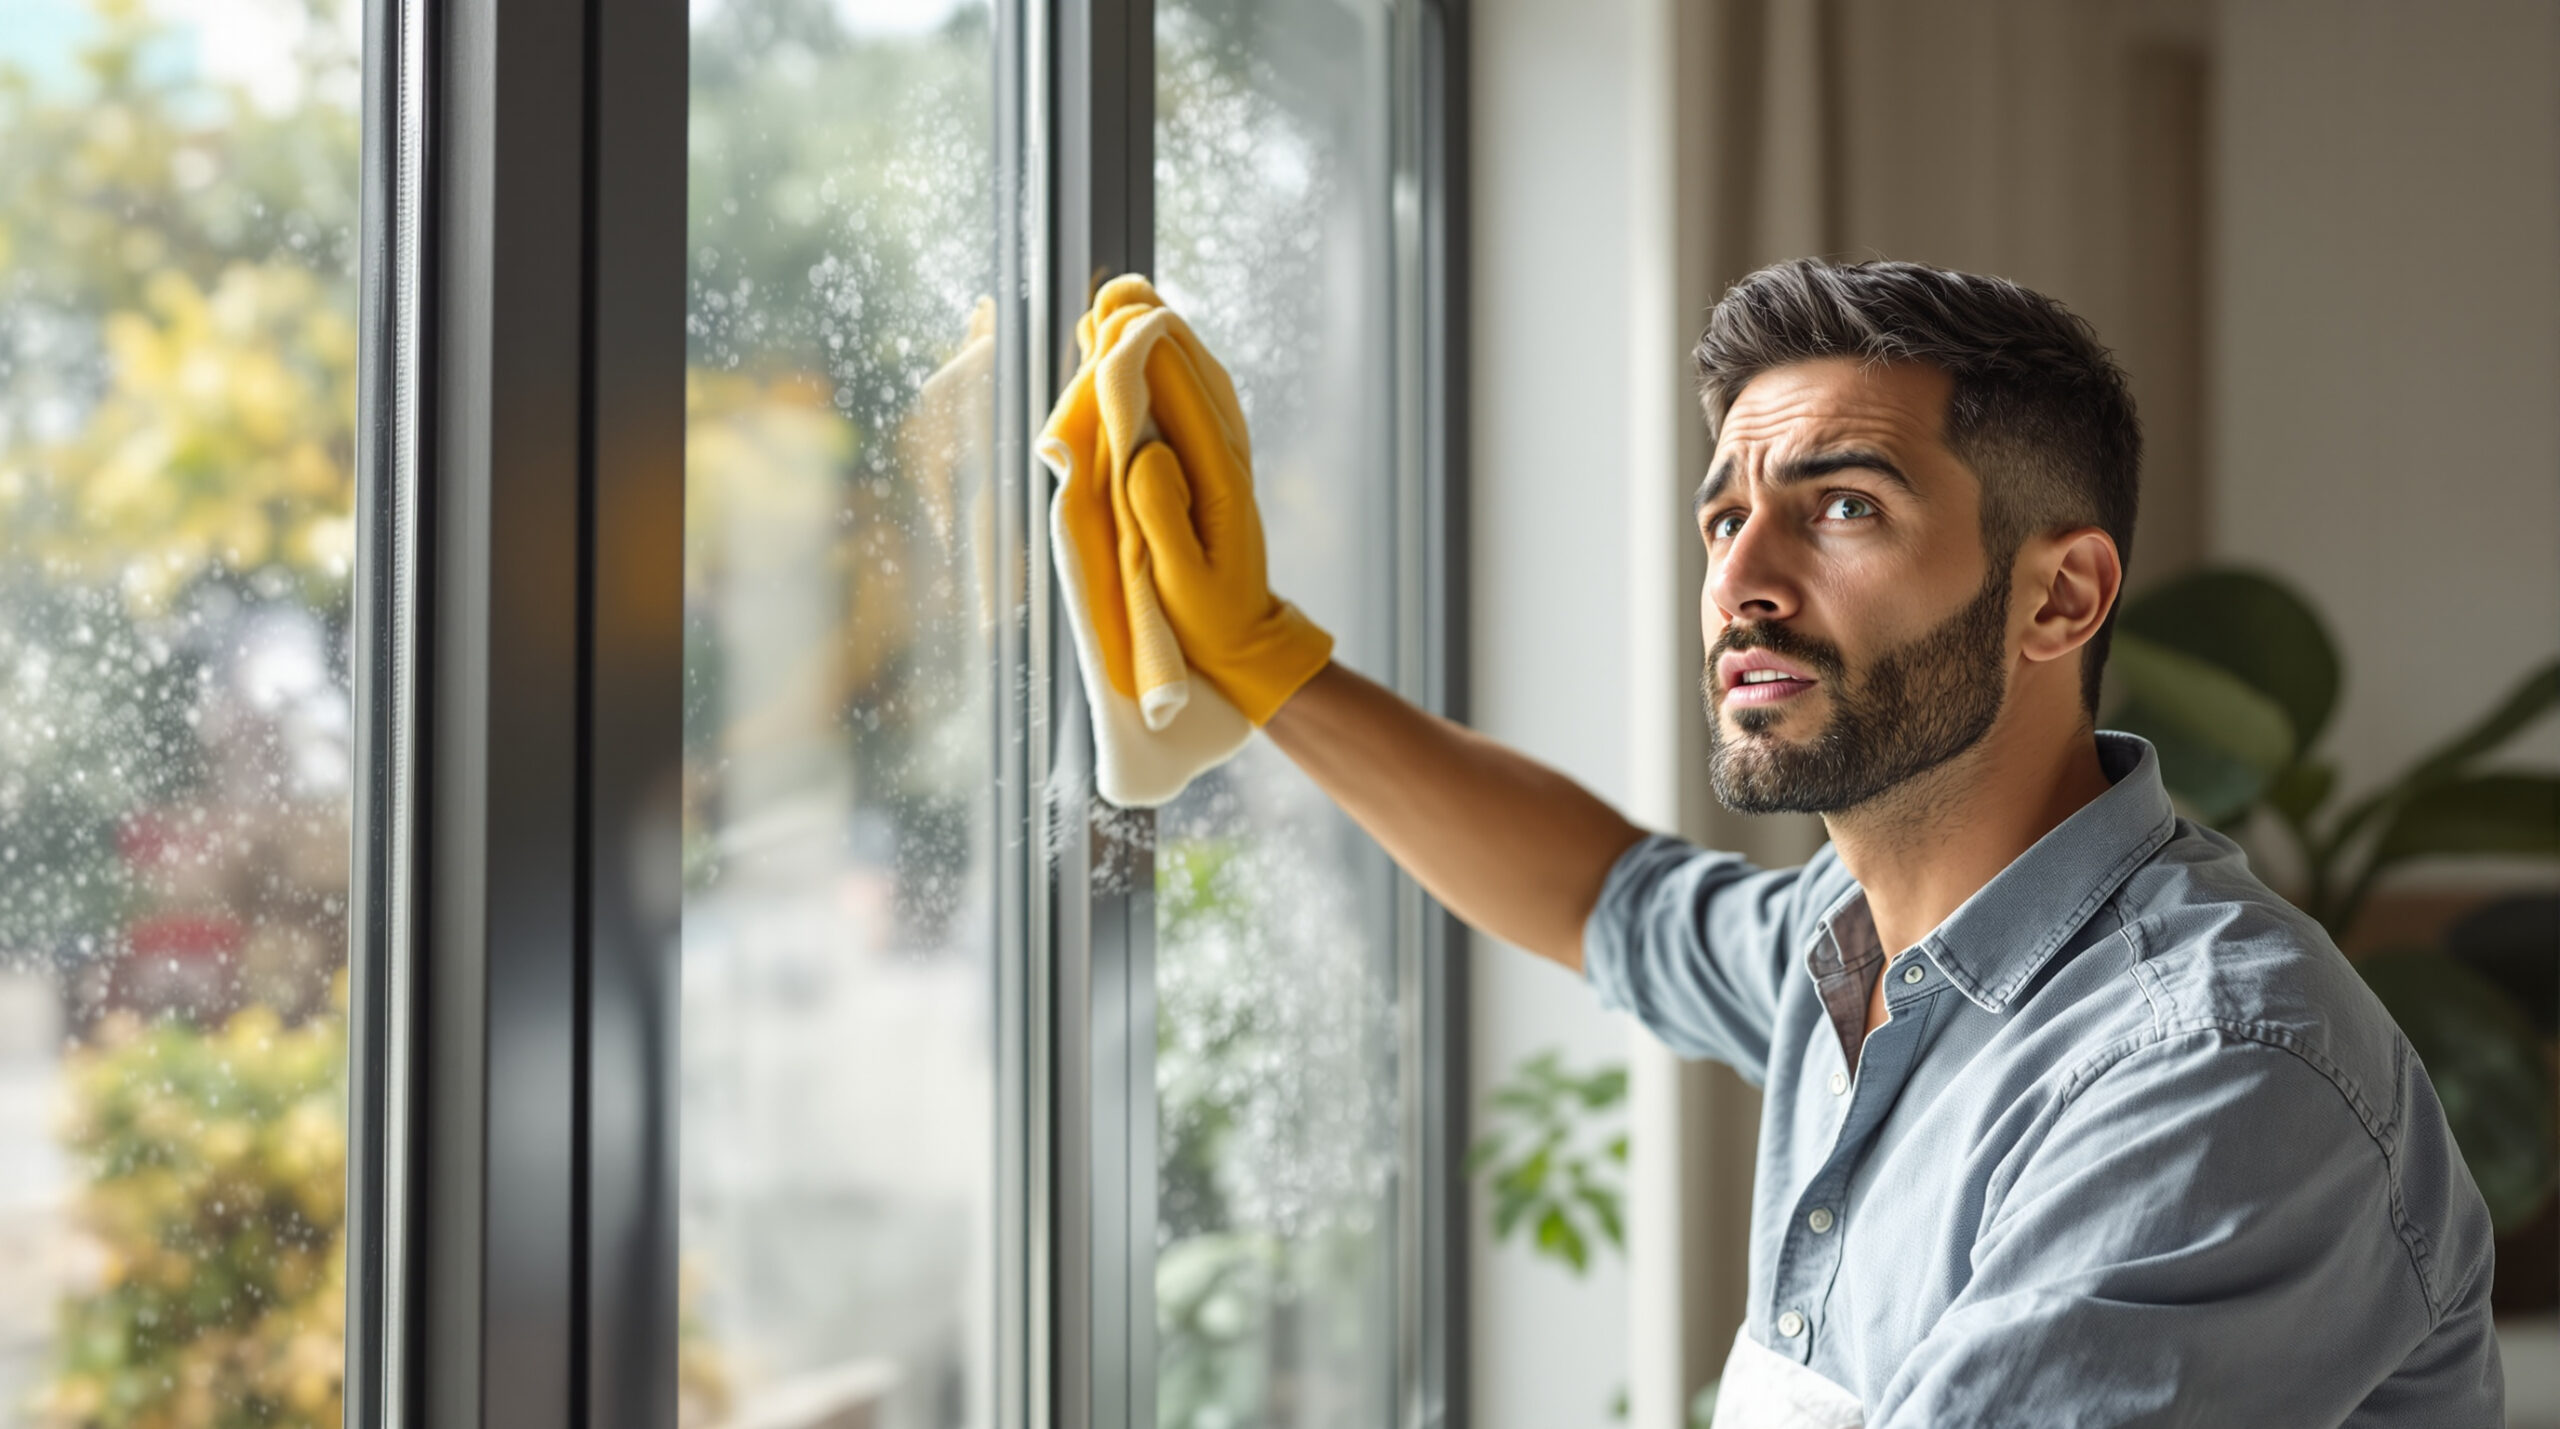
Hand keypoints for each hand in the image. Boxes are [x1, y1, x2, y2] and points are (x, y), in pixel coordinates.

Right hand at [1122, 313, 1332, 724]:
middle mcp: (1225, 454)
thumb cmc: (1203, 617)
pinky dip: (1170, 365)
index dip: (1145, 356)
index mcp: (1217, 478)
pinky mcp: (1213, 461)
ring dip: (1162, 338)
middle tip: (1116, 293)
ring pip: (1196, 378)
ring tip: (1126, 298)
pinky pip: (1194, 399)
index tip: (1115, 320)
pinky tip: (1150, 344)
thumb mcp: (1177, 578)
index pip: (1182, 399)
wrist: (1243, 638)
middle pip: (1190, 374)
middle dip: (1152, 331)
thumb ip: (1158, 513)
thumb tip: (1144, 451)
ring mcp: (1223, 453)